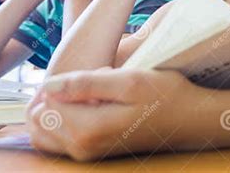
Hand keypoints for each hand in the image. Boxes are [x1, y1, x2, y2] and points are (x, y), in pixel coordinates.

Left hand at [27, 67, 203, 160]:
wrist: (189, 119)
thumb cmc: (164, 95)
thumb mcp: (128, 80)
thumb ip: (85, 84)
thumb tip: (48, 86)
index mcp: (88, 130)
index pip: (44, 106)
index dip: (53, 84)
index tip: (79, 74)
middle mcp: (82, 149)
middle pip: (39, 123)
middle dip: (52, 97)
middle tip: (82, 82)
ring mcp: (88, 154)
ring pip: (46, 133)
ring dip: (56, 108)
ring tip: (85, 92)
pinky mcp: (94, 152)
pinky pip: (59, 140)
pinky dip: (63, 119)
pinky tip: (87, 104)